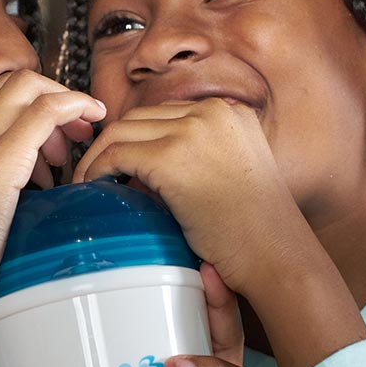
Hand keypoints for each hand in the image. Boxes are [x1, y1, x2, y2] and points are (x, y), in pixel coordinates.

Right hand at [0, 69, 105, 321]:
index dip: (27, 111)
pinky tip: (93, 118)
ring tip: (74, 151)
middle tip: (76, 134)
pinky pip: (44, 112)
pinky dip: (74, 106)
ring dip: (63, 107)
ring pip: (27, 89)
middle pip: (10, 87)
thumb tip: (0, 203)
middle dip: (52, 99)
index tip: (49, 142)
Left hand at [72, 99, 309, 294]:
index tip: (122, 165)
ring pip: (121, 130)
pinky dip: (97, 170)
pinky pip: (116, 154)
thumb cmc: (253, 232)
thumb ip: (196, 162)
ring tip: (90, 183)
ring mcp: (192, 130)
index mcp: (231, 113)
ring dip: (99, 156)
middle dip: (113, 143)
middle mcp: (213, 111)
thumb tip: (144, 173)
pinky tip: (93, 189)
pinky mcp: (171, 156)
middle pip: (141, 117)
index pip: (168, 115)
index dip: (139, 139)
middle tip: (96, 174)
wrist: (276, 255)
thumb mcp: (230, 178)